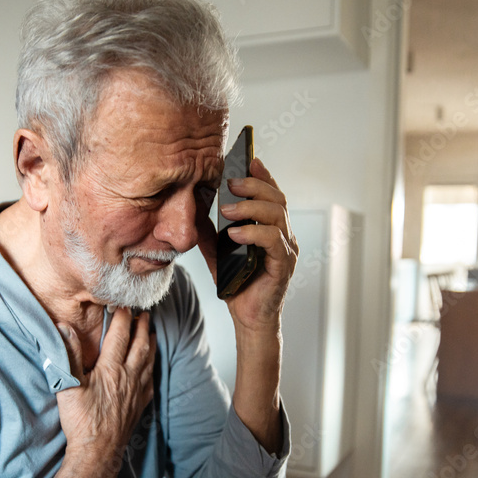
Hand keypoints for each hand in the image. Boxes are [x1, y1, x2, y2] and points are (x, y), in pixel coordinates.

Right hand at [51, 308, 155, 477]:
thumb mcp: (69, 385)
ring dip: (150, 344)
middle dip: (142, 326)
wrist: (97, 452)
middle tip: (144, 313)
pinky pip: (150, 381)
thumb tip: (64, 327)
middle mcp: (128, 377)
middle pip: (139, 345)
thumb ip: (68, 355)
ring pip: (148, 361)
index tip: (123, 305)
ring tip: (151, 332)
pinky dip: (151, 368)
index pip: (120, 335)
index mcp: (111, 369)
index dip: (123, 318)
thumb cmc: (81, 420)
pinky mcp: (139, 405)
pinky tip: (150, 366)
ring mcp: (136, 391)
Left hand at [197, 157, 298, 334]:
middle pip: (277, 199)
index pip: (272, 195)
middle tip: (230, 183)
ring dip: (251, 207)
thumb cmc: (238, 285)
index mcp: (272, 228)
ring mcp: (286, 249)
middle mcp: (284, 235)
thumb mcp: (217, 252)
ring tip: (227, 209)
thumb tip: (191, 209)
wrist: (247, 317)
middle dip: (254, 186)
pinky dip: (254, 233)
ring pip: (277, 215)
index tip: (248, 160)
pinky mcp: (283, 265)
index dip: (263, 176)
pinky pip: (273, 241)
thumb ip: (209, 232)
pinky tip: (235, 233)